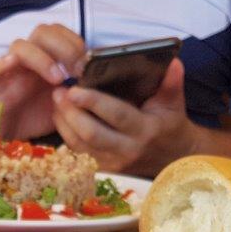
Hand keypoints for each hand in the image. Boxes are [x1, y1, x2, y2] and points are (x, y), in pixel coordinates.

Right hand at [0, 24, 85, 139]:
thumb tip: (102, 85)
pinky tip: (13, 63)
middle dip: (64, 46)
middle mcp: (28, 59)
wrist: (7, 136)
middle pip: (42, 32)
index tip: (89, 63)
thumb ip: (79, 92)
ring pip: (20, 45)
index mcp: (46, 58)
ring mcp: (10, 70)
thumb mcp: (66, 104)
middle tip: (77, 70)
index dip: (75, 42)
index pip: (60, 33)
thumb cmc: (37, 117)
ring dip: (42, 58)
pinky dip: (3, 63)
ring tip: (58, 79)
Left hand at [51, 59, 197, 175]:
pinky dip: (66, 134)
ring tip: (56, 101)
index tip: (74, 89)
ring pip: (80, 145)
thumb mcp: (174, 104)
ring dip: (64, 123)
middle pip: (91, 134)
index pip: (117, 116)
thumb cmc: (170, 125)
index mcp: (145, 131)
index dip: (94, 103)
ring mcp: (114, 163)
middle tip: (58, 92)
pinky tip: (61, 116)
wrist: (172, 159)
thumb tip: (173, 62)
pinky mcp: (104, 169)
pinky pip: (79, 153)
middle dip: (71, 113)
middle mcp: (127, 150)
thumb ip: (172, 84)